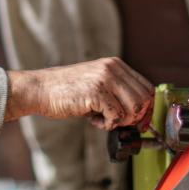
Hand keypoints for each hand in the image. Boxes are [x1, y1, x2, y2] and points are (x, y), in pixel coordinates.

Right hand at [4, 57, 153, 129]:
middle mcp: (113, 68)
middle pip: (144, 100)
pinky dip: (107, 125)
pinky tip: (93, 120)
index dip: (147, 108)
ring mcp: (105, 79)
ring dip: (120, 121)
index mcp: (116, 64)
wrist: (41, 89)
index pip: (147, 88)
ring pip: (134, 109)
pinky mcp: (96, 93)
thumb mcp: (97, 82)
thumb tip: (142, 114)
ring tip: (102, 119)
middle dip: (135, 118)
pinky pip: (116, 117)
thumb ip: (117, 92)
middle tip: (117, 122)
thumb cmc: (68, 90)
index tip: (138, 122)